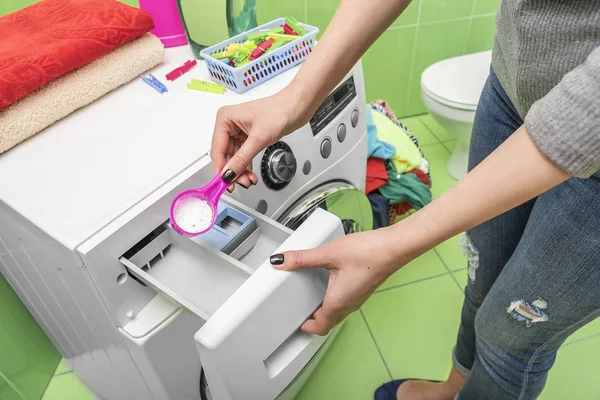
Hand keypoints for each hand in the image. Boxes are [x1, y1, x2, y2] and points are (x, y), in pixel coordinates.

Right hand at [210, 90, 306, 189]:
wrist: (297, 107)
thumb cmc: (280, 111)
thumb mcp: (258, 139)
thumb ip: (241, 159)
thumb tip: (228, 173)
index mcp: (225, 118)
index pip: (217, 149)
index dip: (220, 168)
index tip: (223, 183)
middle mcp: (230, 124)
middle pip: (225, 155)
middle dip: (233, 171)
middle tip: (239, 184)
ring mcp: (239, 131)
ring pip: (234, 157)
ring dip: (240, 171)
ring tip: (248, 180)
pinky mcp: (249, 136)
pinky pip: (243, 155)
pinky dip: (246, 166)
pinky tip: (250, 174)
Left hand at [271, 228, 404, 334]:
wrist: (394, 247)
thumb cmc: (368, 253)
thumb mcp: (329, 254)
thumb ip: (303, 258)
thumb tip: (281, 261)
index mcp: (338, 301)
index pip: (320, 327)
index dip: (306, 327)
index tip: (296, 322)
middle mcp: (349, 304)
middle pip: (329, 322)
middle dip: (314, 320)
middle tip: (301, 310)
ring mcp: (358, 297)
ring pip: (338, 312)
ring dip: (324, 309)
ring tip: (312, 296)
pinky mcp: (363, 288)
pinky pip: (346, 301)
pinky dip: (334, 299)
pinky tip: (330, 281)